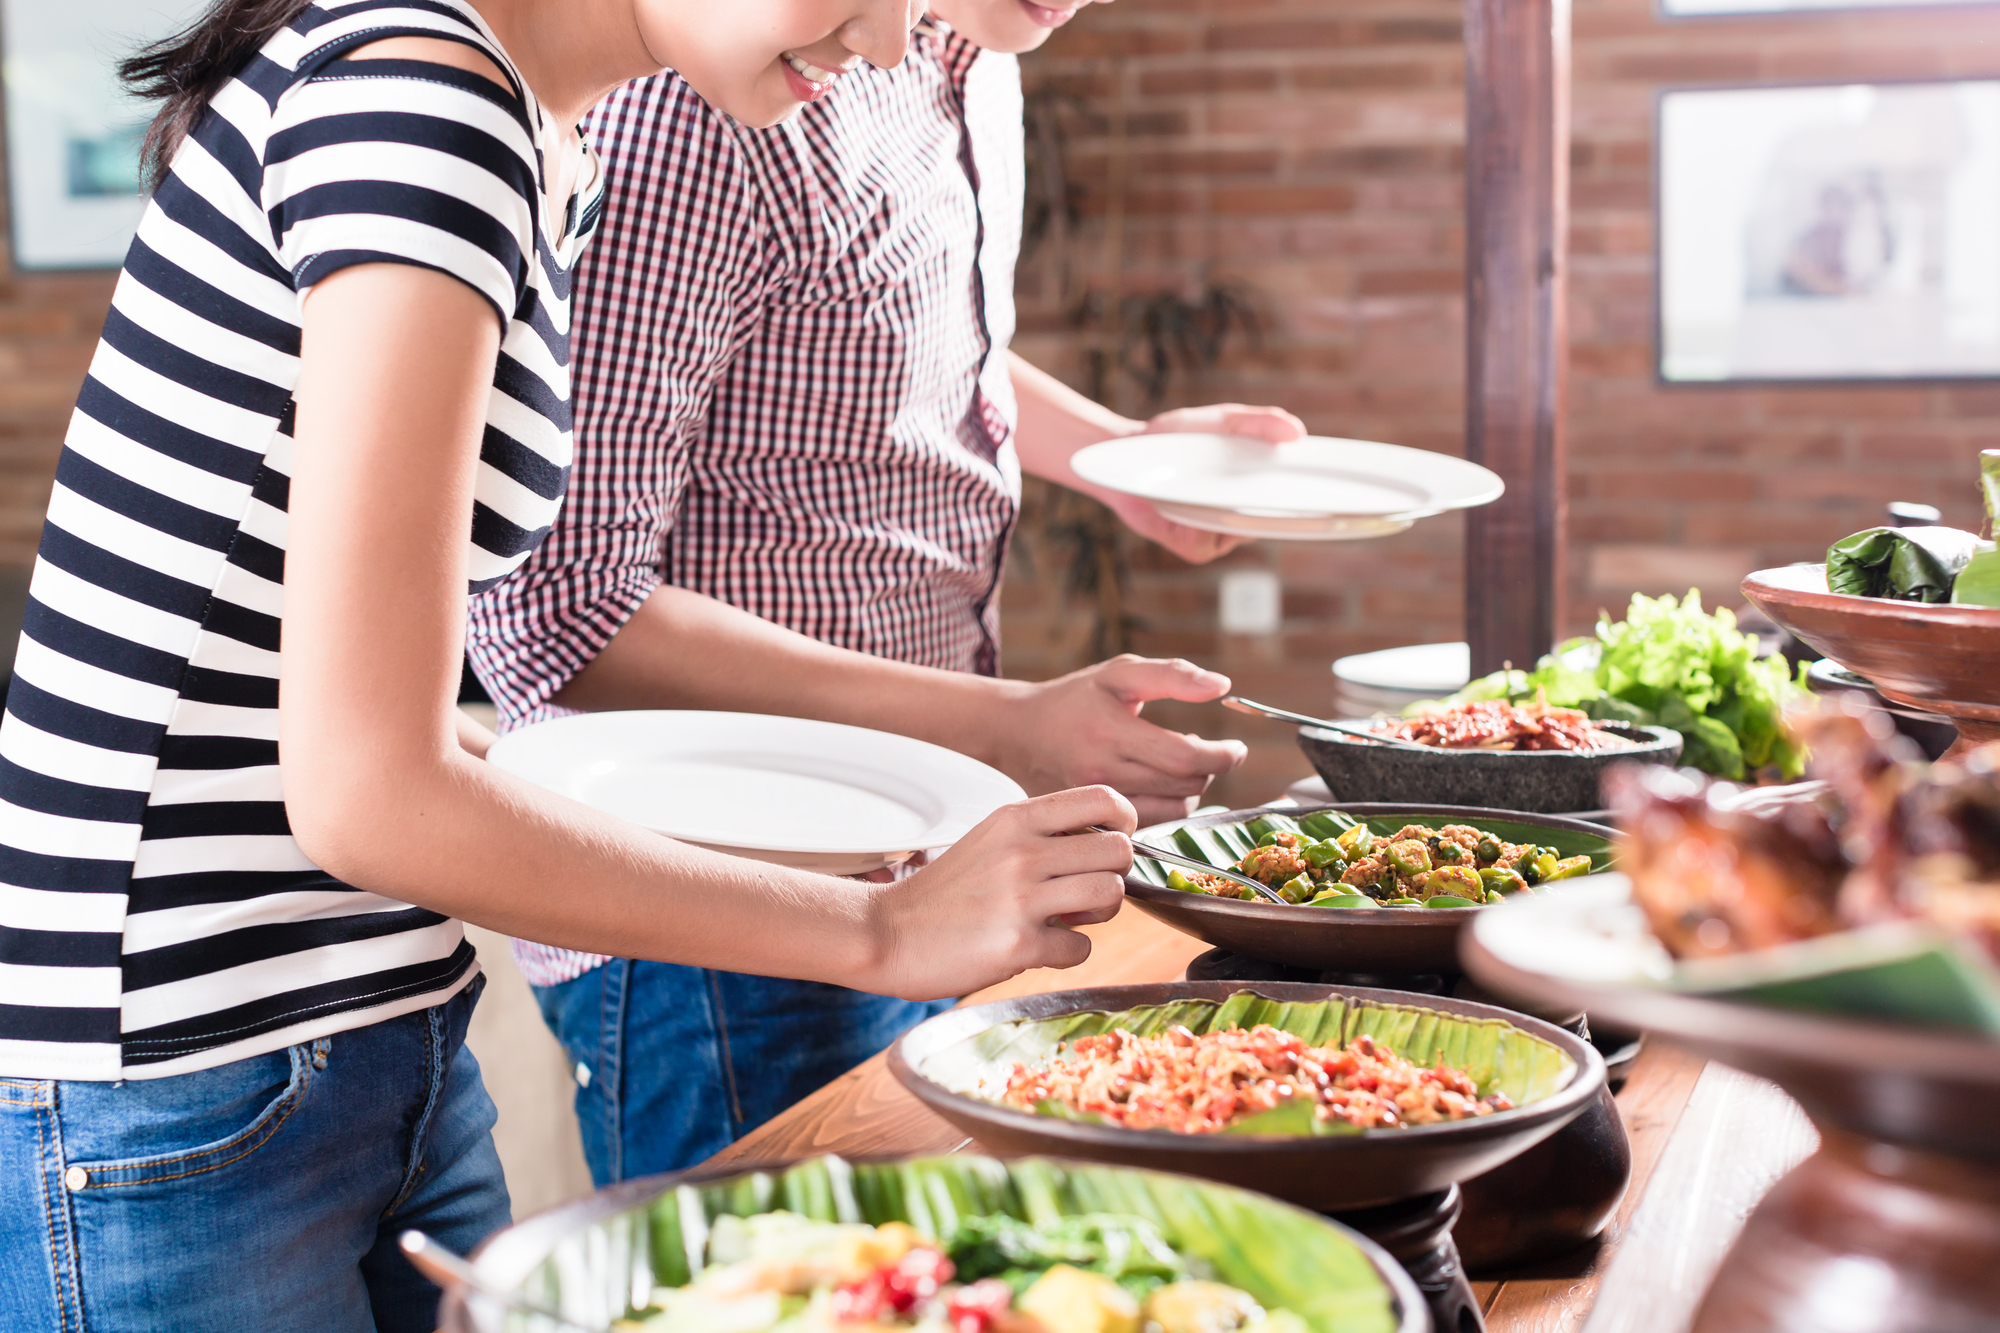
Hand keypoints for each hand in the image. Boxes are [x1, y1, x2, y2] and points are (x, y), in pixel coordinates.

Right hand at [867, 786, 1135, 999]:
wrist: (887, 933)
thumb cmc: (944, 892)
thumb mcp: (990, 841)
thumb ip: (1042, 838)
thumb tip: (1105, 850)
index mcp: (1016, 819)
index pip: (1102, 799)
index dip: (1125, 821)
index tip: (1115, 841)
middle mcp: (1023, 851)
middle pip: (1119, 850)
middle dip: (1115, 874)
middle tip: (1089, 890)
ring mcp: (1021, 898)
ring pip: (1111, 894)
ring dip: (1101, 913)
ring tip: (1070, 918)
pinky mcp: (1019, 944)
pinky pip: (1082, 947)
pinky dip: (1068, 953)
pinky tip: (1039, 947)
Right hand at [993, 656, 1247, 827]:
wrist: (1017, 732)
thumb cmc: (1074, 698)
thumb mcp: (1119, 674)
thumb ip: (1172, 675)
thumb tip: (1223, 686)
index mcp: (1109, 731)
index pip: (1184, 758)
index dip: (1222, 756)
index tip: (1236, 749)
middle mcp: (1100, 772)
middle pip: (1183, 786)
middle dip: (1209, 770)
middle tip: (1207, 751)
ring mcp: (1093, 804)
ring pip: (1171, 811)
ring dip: (1192, 790)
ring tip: (1183, 767)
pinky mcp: (1090, 822)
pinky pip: (1151, 824)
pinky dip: (1168, 806)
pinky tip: (1162, 785)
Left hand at [1094, 403, 1306, 563]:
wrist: (1127, 452)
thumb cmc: (1177, 436)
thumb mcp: (1221, 420)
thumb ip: (1257, 422)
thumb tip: (1297, 432)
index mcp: (1256, 488)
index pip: (1294, 500)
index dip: (1310, 498)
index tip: (1330, 491)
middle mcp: (1242, 516)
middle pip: (1269, 522)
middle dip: (1269, 509)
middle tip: (1254, 485)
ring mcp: (1218, 535)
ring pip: (1235, 534)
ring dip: (1221, 512)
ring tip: (1200, 487)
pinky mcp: (1192, 547)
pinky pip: (1204, 543)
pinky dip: (1194, 525)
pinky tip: (1178, 504)